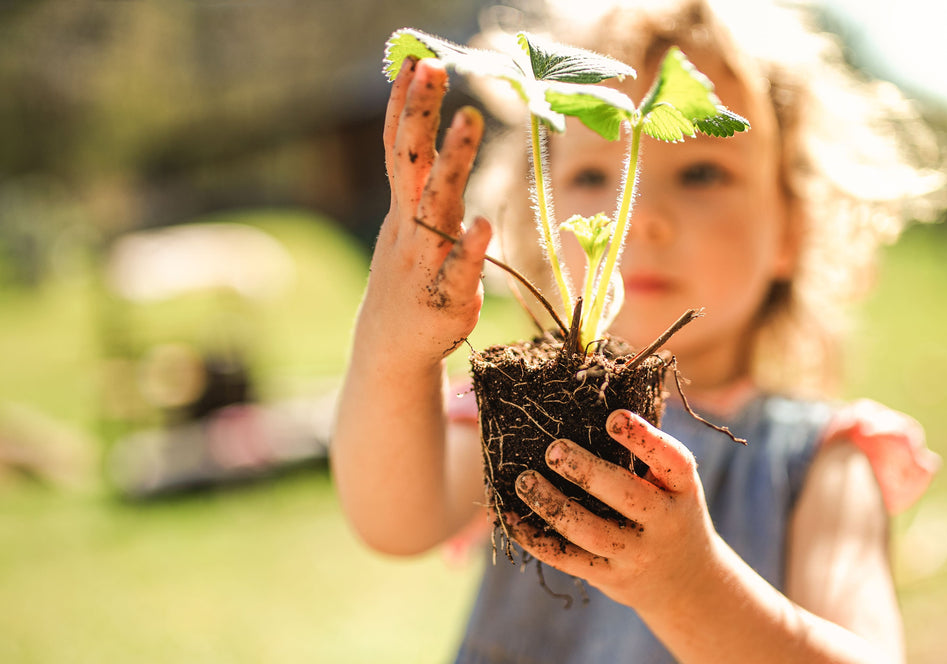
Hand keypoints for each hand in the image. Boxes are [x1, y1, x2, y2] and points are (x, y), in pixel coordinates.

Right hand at [359, 57, 491, 364]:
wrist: (391, 348)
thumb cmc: (409, 277)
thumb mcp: (408, 226)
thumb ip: (421, 184)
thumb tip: (428, 133)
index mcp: (404, 210)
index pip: (400, 149)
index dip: (407, 106)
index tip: (416, 60)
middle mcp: (410, 228)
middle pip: (412, 164)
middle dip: (421, 115)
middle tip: (433, 68)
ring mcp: (425, 261)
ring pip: (436, 207)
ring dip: (451, 164)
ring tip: (467, 121)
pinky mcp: (446, 297)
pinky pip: (458, 270)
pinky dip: (468, 249)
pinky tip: (481, 225)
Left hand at [511, 409, 716, 614]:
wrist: (688, 583)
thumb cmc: (669, 512)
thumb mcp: (674, 484)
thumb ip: (645, 453)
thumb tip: (591, 402)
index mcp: (683, 489)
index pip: (672, 461)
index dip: (644, 438)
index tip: (613, 417)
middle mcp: (665, 523)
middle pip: (627, 496)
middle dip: (587, 472)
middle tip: (554, 449)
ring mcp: (637, 554)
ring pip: (591, 532)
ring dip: (553, 505)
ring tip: (524, 480)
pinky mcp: (610, 576)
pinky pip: (568, 560)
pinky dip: (535, 539)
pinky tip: (511, 518)